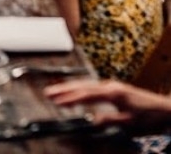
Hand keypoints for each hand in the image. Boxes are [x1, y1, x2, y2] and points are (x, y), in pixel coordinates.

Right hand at [45, 78, 170, 130]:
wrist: (164, 109)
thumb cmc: (149, 116)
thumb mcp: (129, 123)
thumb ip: (109, 120)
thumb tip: (91, 120)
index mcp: (112, 93)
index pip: (85, 95)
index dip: (69, 98)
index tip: (56, 101)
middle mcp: (110, 86)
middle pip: (83, 86)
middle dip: (64, 89)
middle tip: (48, 93)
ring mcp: (112, 86)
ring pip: (86, 84)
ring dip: (71, 87)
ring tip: (56, 90)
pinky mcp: (115, 89)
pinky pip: (92, 86)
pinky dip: (80, 88)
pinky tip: (76, 92)